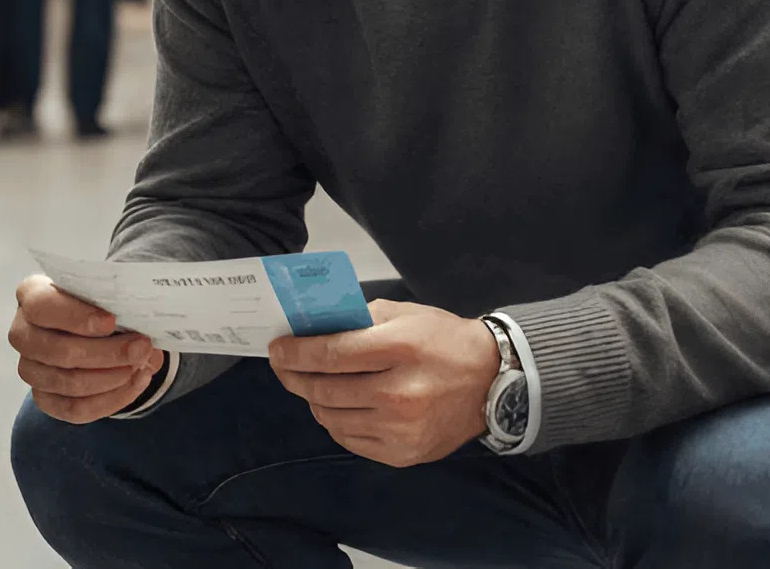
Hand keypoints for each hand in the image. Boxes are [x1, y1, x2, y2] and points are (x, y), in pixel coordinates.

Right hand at [9, 274, 164, 423]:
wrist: (89, 327)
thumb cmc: (93, 303)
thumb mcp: (102, 294)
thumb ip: (118, 305)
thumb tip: (146, 331)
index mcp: (31, 295)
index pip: (41, 306)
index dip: (75, 317)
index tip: (111, 322)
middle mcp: (22, 332)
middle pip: (57, 351)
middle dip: (106, 353)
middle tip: (141, 347)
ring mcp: (30, 368)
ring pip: (67, 383)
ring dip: (111, 378)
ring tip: (140, 365)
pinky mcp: (43, 398)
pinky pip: (75, 409)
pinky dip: (110, 399)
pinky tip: (134, 383)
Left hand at [267, 300, 500, 468]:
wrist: (492, 381)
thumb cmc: (442, 340)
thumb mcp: (402, 315)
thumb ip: (357, 320)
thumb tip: (312, 327)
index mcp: (399, 350)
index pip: (331, 354)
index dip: (296, 353)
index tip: (277, 349)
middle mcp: (400, 394)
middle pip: (326, 390)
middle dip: (295, 377)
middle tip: (282, 366)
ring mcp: (402, 429)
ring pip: (333, 418)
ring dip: (313, 400)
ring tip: (308, 385)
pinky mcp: (404, 454)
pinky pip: (351, 440)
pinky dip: (335, 423)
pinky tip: (334, 406)